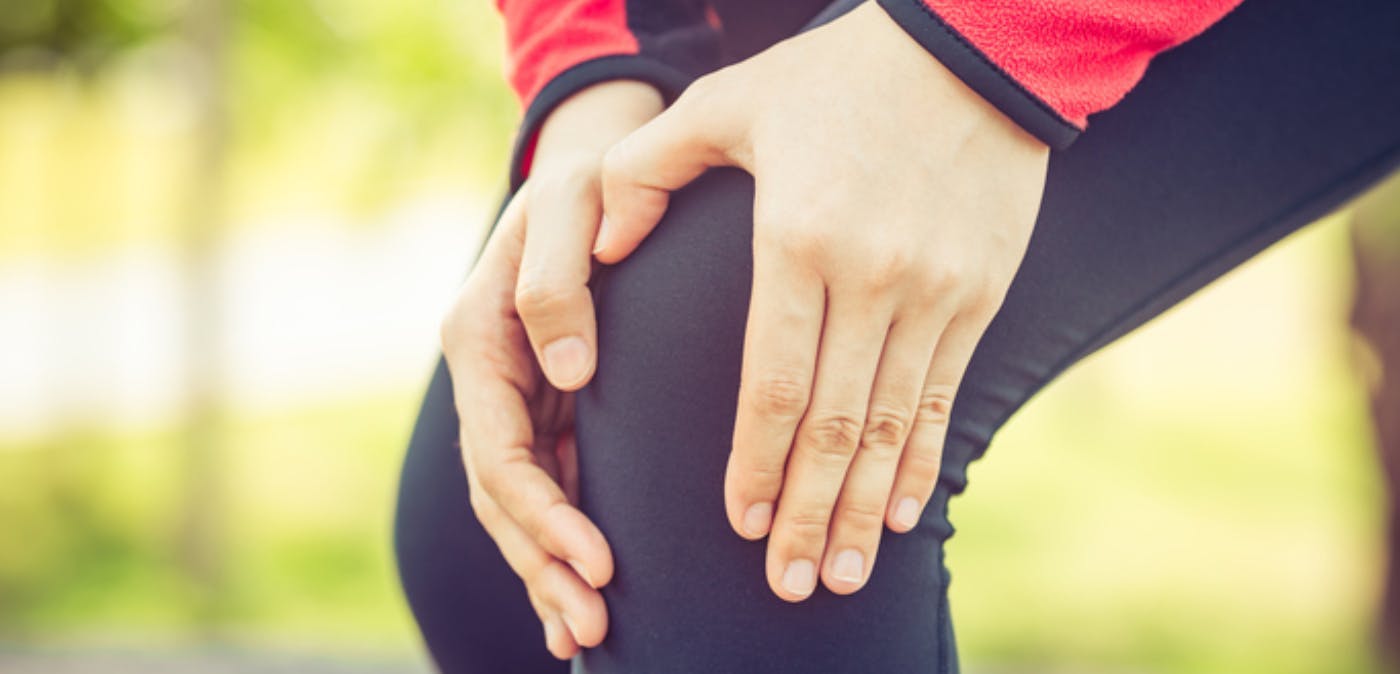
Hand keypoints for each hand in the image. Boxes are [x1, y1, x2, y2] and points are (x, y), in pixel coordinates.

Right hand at [440, 80, 662, 657]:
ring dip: (549, 569)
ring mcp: (512, 396)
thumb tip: (567, 375)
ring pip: (518, 502)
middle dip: (545, 563)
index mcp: (479, 338)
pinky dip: (557, 544)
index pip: (498, 449)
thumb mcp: (572, 207)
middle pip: (502, 493)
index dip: (542, 512)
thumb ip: (558, 284)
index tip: (596, 556)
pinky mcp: (545, 407)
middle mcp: (488, 378)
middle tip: (594, 624)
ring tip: (589, 632)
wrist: (594, 166)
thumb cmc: (586, 180)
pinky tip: (578, 597)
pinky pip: (544, 485)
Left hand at [595, 3, 1048, 600]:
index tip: (739, 523)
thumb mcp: (729, 102)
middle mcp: (872, 277)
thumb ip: (649, 171)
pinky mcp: (979, 293)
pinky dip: (926, 461)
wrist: (973, 49)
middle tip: (789, 585)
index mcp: (800, 238)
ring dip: (867, 509)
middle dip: (808, 514)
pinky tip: (910, 514)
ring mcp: (935, 291)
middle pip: (833, 424)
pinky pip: (947, 396)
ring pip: (893, 425)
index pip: (772, 381)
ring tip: (844, 575)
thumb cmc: (836, 76)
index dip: (754, 463)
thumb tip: (600, 246)